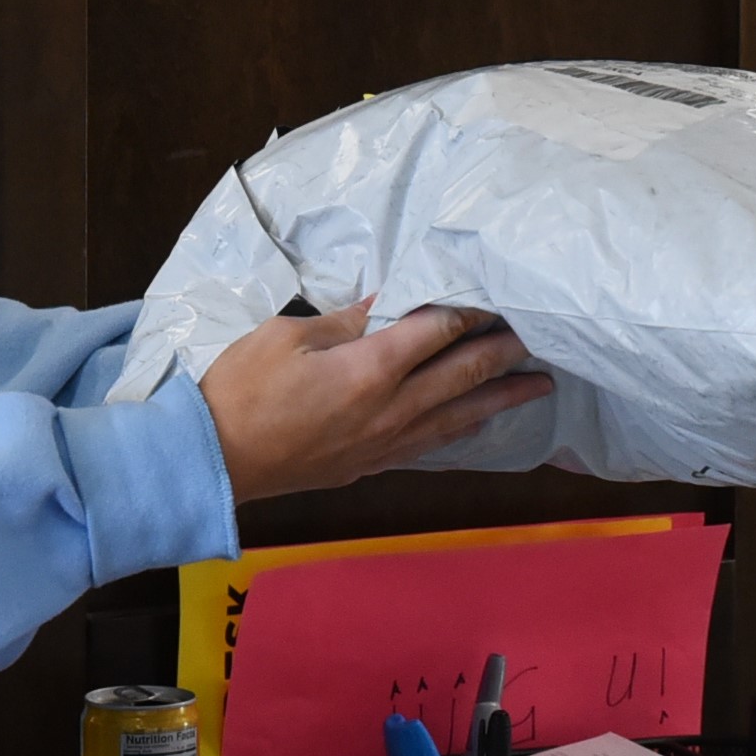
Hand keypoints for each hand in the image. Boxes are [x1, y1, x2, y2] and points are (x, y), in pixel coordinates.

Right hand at [199, 300, 550, 504]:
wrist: (213, 461)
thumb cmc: (241, 389)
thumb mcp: (288, 335)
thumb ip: (346, 320)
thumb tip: (387, 302)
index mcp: (372, 368)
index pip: (440, 330)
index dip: (471, 308)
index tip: (498, 291)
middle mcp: (392, 408)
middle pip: (465, 373)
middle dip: (506, 350)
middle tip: (542, 333)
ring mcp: (384, 441)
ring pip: (460, 415)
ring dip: (502, 396)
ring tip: (540, 384)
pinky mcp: (371, 463)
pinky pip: (431, 443)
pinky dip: (464, 428)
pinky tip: (482, 423)